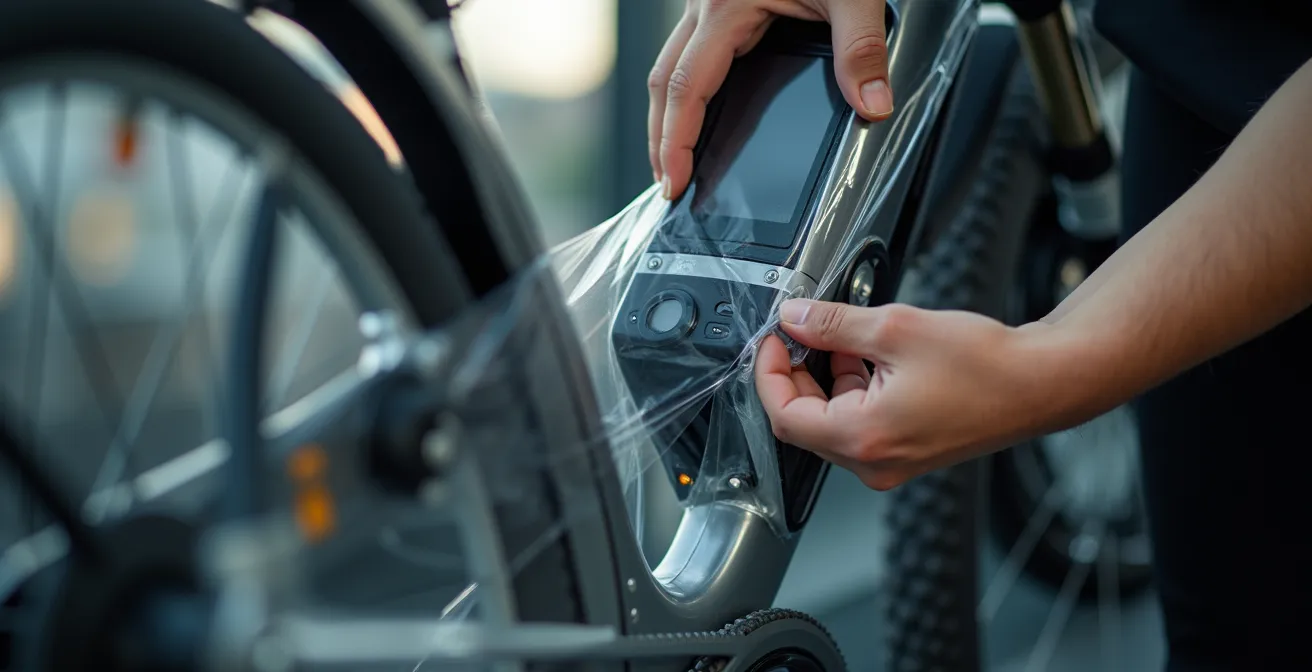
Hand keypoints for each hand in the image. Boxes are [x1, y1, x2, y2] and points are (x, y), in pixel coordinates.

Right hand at [648, 0, 894, 200]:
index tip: (672, 181)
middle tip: (667, 184)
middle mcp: (704, 4)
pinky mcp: (721, 0)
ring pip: (670, 67)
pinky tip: (701, 111)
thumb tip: (873, 104)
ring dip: (668, 116)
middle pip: (662, 84)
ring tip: (676, 158)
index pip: (684, 89)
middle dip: (660, 139)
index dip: (674, 141)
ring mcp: (707, 1)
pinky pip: (692, 52)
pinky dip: (686, 90)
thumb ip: (862, 50)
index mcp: (724, 5)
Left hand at [755, 299, 1067, 489]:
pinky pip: (860, 424)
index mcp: (863, 438)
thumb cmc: (987, 366)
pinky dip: (855, 390)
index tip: (774, 339)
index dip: (768, 373)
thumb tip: (794, 319)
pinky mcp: (906, 453)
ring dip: (829, 379)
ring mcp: (891, 462)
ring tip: (850, 339)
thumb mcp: (895, 328)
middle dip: (798, 374)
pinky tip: (873, 356)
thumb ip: (833, 325)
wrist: (1042, 384)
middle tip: (806, 333)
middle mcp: (873, 462)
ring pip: (832, 422)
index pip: (784, 416)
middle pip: (804, 422)